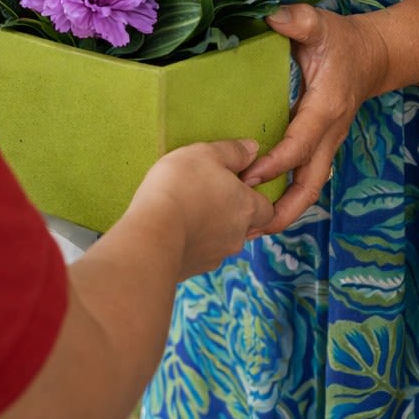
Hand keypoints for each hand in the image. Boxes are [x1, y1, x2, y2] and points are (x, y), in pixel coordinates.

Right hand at [130, 138, 274, 277]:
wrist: (151, 234)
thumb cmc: (181, 185)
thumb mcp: (206, 154)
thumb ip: (232, 151)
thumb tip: (252, 149)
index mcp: (246, 208)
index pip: (267, 210)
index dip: (254, 197)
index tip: (236, 185)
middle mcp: (237, 236)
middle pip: (244, 225)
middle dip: (230, 212)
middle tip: (207, 195)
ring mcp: (215, 256)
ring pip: (221, 241)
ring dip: (210, 228)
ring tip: (186, 211)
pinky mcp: (193, 269)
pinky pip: (199, 253)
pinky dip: (191, 242)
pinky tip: (173, 229)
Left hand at [243, 3, 386, 231]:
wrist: (375, 55)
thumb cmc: (343, 40)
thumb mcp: (321, 23)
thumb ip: (299, 20)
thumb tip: (272, 18)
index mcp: (326, 108)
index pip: (299, 145)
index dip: (274, 164)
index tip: (246, 176)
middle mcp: (329, 133)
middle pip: (311, 185)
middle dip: (284, 210)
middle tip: (248, 225)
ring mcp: (328, 143)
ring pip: (310, 188)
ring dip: (285, 211)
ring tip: (251, 229)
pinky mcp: (322, 146)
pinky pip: (306, 177)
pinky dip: (287, 196)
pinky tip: (260, 205)